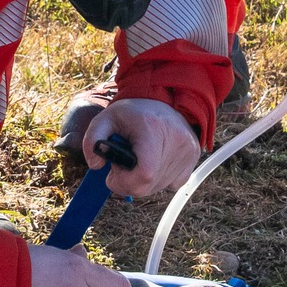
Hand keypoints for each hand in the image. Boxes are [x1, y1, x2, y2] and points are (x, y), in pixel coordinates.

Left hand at [82, 97, 200, 200]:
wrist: (166, 99)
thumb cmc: (134, 112)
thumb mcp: (106, 118)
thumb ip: (92, 139)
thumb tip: (95, 165)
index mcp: (153, 129)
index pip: (144, 174)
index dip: (125, 182)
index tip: (114, 173)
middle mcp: (176, 142)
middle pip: (148, 186)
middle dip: (129, 181)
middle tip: (124, 163)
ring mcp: (188, 152)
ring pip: (158, 188)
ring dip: (143, 180)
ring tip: (140, 157)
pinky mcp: (194, 159)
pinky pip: (171, 185)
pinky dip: (159, 179)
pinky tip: (155, 160)